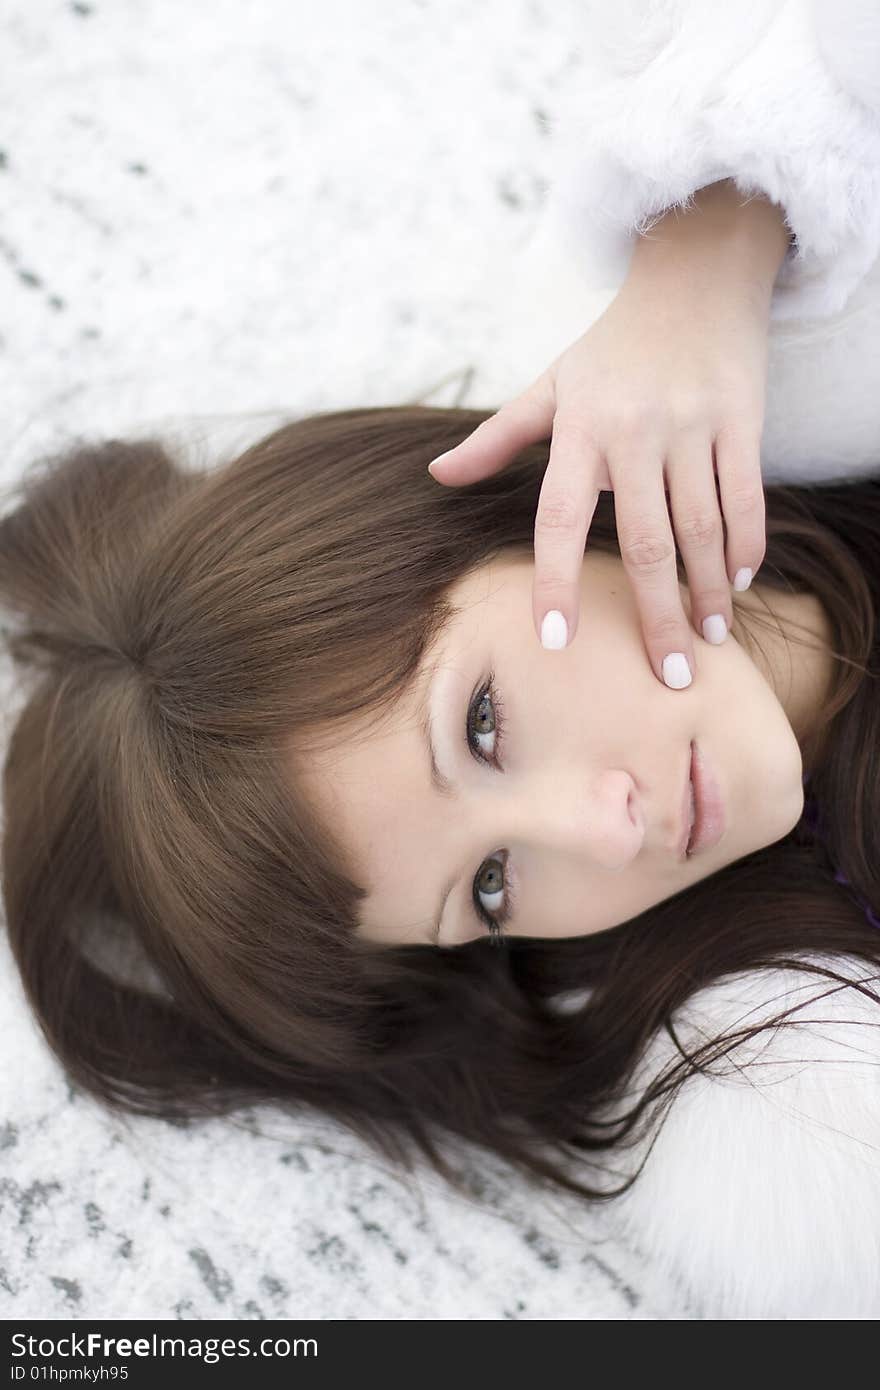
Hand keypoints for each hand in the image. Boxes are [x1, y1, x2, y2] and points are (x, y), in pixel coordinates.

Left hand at [427, 269, 771, 689]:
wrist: (695, 272)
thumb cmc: (613, 343)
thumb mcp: (550, 383)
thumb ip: (497, 438)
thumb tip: (437, 476)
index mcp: (580, 428)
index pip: (559, 518)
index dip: (555, 581)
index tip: (554, 640)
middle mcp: (636, 431)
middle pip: (646, 542)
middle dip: (657, 616)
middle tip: (671, 679)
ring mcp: (693, 425)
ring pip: (703, 527)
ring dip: (709, 590)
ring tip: (710, 639)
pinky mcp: (742, 417)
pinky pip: (745, 495)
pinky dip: (747, 544)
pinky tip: (741, 583)